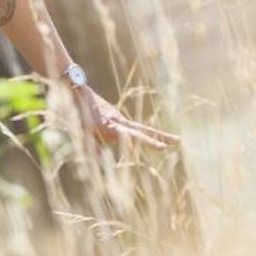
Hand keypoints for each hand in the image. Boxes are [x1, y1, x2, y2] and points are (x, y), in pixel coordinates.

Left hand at [59, 81, 179, 151]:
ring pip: (139, 129)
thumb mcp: (81, 133)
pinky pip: (130, 129)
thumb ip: (93, 149)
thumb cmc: (76, 113)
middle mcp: (119, 121)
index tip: (161, 148)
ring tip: (175, 140)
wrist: (75, 90)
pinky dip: (140, 133)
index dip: (147, 142)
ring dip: (155, 135)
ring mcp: (119, 119)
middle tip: (179, 141)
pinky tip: (142, 135)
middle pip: (144, 130)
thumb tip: (105, 164)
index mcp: (112, 125)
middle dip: (162, 136)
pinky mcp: (116, 119)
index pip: (133, 135)